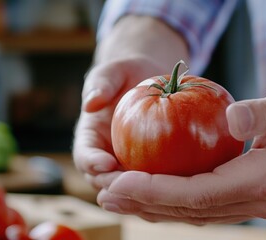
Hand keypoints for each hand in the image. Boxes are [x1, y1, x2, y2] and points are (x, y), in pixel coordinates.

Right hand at [72, 15, 188, 184]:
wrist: (146, 80)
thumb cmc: (126, 73)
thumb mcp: (113, 71)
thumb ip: (101, 83)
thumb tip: (90, 103)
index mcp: (89, 139)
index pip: (84, 156)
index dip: (92, 163)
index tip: (108, 162)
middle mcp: (104, 157)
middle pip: (104, 181)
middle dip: (117, 187)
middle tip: (136, 184)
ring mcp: (126, 164)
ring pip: (129, 188)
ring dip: (142, 192)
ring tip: (159, 188)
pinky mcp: (147, 167)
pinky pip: (153, 180)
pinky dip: (163, 185)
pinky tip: (180, 183)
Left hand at [94, 91, 265, 224]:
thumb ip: (261, 114)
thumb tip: (228, 116)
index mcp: (262, 180)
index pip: (197, 192)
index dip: (155, 191)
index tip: (120, 183)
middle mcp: (254, 201)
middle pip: (189, 210)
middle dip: (145, 203)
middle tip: (107, 194)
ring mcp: (254, 206)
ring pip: (196, 213)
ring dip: (157, 207)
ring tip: (123, 197)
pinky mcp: (254, 200)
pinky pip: (208, 206)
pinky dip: (178, 203)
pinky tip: (159, 195)